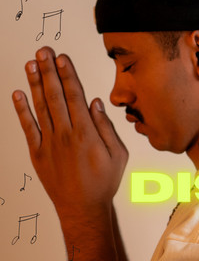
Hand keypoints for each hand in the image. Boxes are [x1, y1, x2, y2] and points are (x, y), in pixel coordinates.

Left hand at [12, 47, 127, 216]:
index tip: (62, 59)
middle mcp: (66, 135)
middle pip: (56, 96)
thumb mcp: (118, 155)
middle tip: (43, 52)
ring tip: (31, 64)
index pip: (75, 97)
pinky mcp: (38, 153)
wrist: (82, 207)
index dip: (68, 76)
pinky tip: (18, 95)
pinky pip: (28, 127)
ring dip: (35, 84)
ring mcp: (50, 143)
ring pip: (41, 107)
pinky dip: (22, 110)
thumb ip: (107, 128)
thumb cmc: (103, 183)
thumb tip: (96, 104)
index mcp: (87, 134)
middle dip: (49, 71)